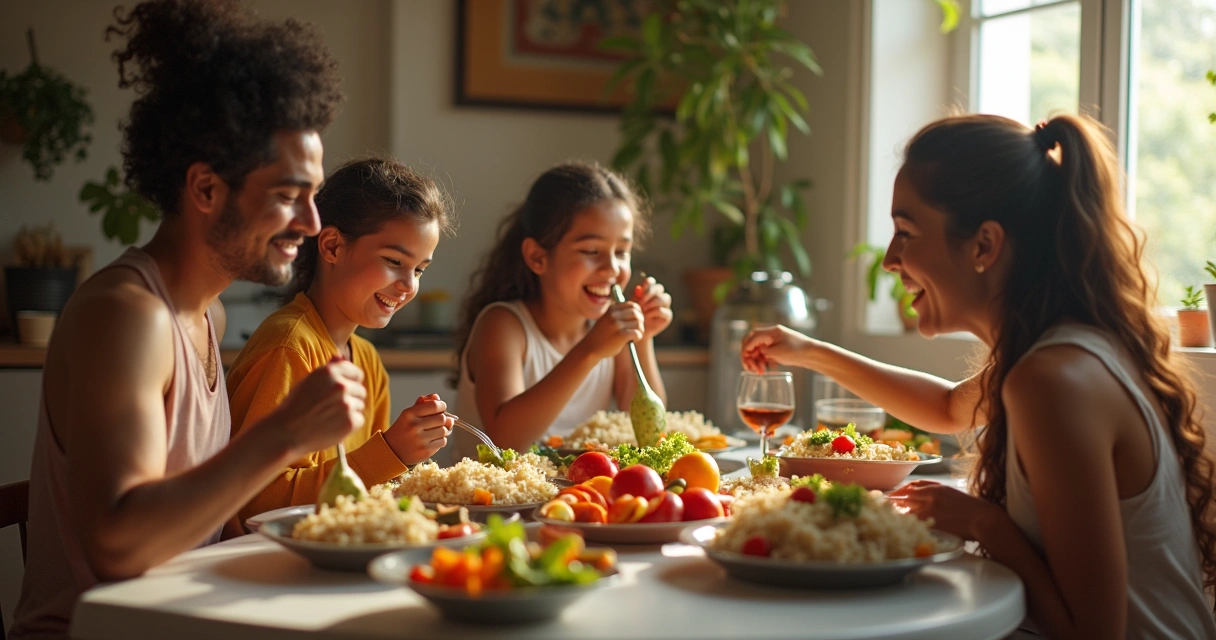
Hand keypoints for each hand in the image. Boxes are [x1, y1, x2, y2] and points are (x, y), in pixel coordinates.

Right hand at [271, 360, 366, 456]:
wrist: (285, 433)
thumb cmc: (294, 407)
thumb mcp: (308, 382)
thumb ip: (327, 370)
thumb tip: (340, 356)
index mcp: (330, 371)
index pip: (357, 373)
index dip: (351, 382)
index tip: (343, 391)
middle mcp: (341, 385)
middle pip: (361, 390)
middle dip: (350, 398)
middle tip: (332, 408)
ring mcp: (347, 403)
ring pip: (360, 405)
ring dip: (350, 412)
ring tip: (329, 417)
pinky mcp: (350, 421)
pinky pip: (359, 420)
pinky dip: (350, 425)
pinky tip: (333, 426)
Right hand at [385, 393, 452, 464]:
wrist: (392, 452)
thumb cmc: (403, 430)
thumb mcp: (408, 414)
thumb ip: (422, 404)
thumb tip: (437, 397)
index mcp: (409, 414)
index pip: (434, 406)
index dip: (442, 406)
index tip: (441, 408)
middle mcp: (414, 426)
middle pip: (442, 418)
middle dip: (443, 419)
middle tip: (439, 421)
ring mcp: (420, 440)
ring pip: (444, 430)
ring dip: (443, 430)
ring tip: (436, 431)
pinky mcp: (425, 451)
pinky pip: (443, 441)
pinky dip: (441, 440)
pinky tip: (432, 440)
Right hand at [581, 300, 644, 359]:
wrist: (590, 348)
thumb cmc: (602, 335)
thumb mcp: (608, 319)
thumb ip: (620, 314)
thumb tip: (639, 312)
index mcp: (612, 309)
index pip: (632, 305)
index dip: (638, 312)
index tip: (636, 320)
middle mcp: (614, 315)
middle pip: (637, 314)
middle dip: (640, 322)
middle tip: (637, 329)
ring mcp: (617, 325)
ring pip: (638, 324)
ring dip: (640, 331)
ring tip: (634, 336)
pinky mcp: (621, 335)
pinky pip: (637, 333)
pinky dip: (638, 337)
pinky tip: (632, 340)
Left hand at [632, 276, 672, 340]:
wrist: (636, 331)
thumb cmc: (633, 316)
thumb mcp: (632, 305)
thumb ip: (635, 296)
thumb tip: (638, 289)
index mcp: (650, 291)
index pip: (651, 282)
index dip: (646, 284)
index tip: (638, 290)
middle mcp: (659, 296)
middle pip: (659, 288)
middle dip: (650, 292)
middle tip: (640, 301)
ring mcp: (665, 305)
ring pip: (665, 298)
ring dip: (653, 303)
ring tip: (643, 309)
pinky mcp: (668, 315)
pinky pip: (665, 310)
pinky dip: (655, 312)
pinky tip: (646, 316)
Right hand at [740, 324, 814, 371]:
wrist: (812, 353)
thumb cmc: (797, 350)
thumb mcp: (777, 352)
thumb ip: (762, 352)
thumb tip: (753, 354)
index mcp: (770, 332)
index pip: (750, 339)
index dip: (745, 351)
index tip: (746, 363)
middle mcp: (769, 335)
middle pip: (751, 343)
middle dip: (748, 357)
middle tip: (752, 369)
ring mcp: (773, 341)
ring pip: (757, 350)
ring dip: (756, 361)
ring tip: (761, 371)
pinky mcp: (776, 348)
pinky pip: (764, 353)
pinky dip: (763, 361)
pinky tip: (768, 368)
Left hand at [886, 480, 1002, 540]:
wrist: (983, 519)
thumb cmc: (971, 508)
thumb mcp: (952, 493)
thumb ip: (936, 491)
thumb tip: (920, 492)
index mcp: (936, 488)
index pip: (912, 486)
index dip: (900, 490)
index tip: (893, 494)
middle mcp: (930, 495)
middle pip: (905, 495)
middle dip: (893, 499)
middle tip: (883, 503)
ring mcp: (929, 508)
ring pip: (906, 507)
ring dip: (896, 510)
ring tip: (887, 514)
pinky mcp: (931, 520)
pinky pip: (913, 520)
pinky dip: (905, 520)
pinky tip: (898, 523)